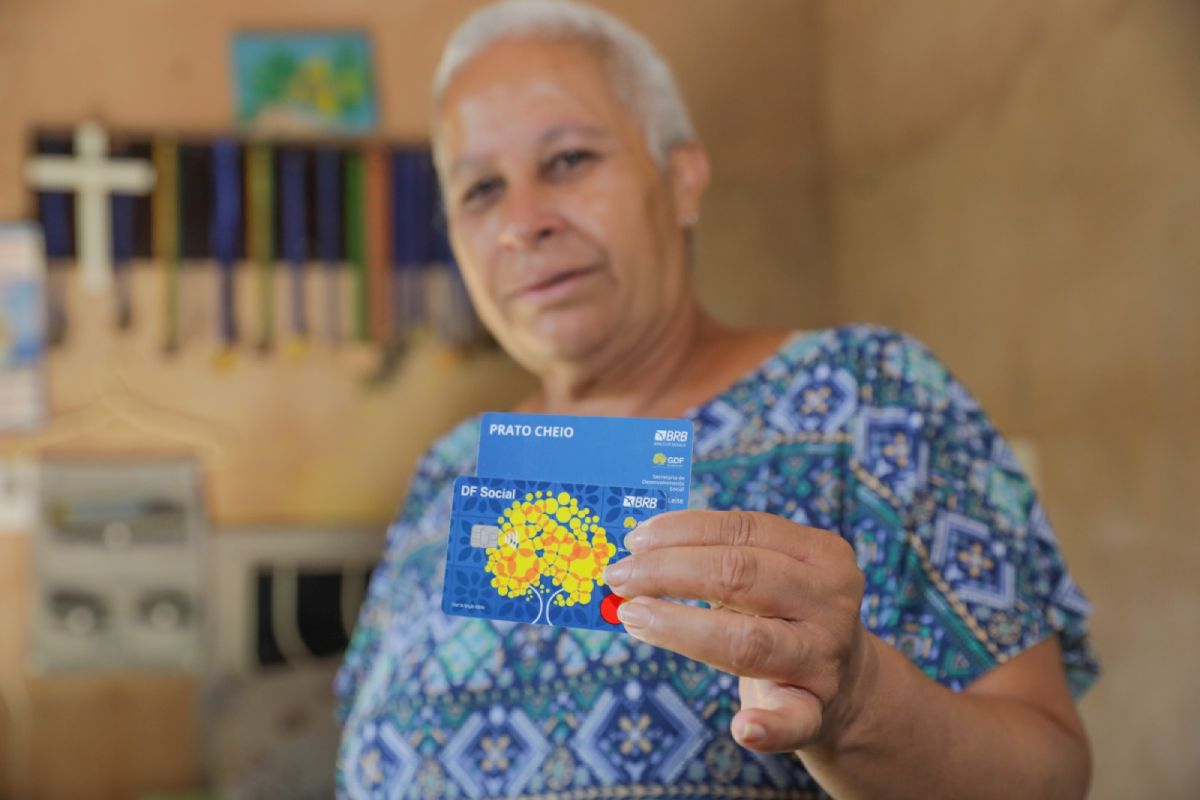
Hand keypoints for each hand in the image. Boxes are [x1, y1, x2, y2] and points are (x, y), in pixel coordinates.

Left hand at [602, 509, 873, 753]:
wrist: (844, 683)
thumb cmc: (783, 614)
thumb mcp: (771, 573)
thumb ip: (719, 556)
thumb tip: (636, 552)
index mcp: (821, 553)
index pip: (743, 529)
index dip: (682, 531)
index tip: (634, 540)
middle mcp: (829, 601)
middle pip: (741, 575)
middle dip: (668, 571)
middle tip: (619, 577)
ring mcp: (825, 658)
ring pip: (749, 641)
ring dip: (680, 629)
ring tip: (631, 617)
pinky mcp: (818, 711)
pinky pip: (793, 721)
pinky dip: (768, 727)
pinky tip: (742, 728)